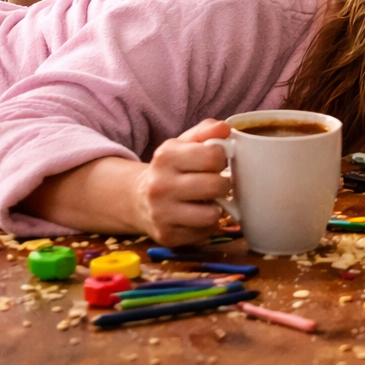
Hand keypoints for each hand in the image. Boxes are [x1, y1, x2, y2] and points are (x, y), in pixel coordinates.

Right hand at [133, 119, 233, 246]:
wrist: (139, 199)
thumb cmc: (172, 168)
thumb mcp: (184, 143)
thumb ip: (207, 130)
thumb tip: (225, 128)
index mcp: (166, 157)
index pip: (213, 156)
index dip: (222, 159)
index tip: (217, 162)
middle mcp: (159, 186)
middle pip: (215, 186)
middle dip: (223, 184)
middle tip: (217, 183)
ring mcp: (161, 214)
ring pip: (212, 215)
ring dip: (217, 208)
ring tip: (208, 200)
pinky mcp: (166, 236)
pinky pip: (205, 233)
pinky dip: (207, 225)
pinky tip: (197, 215)